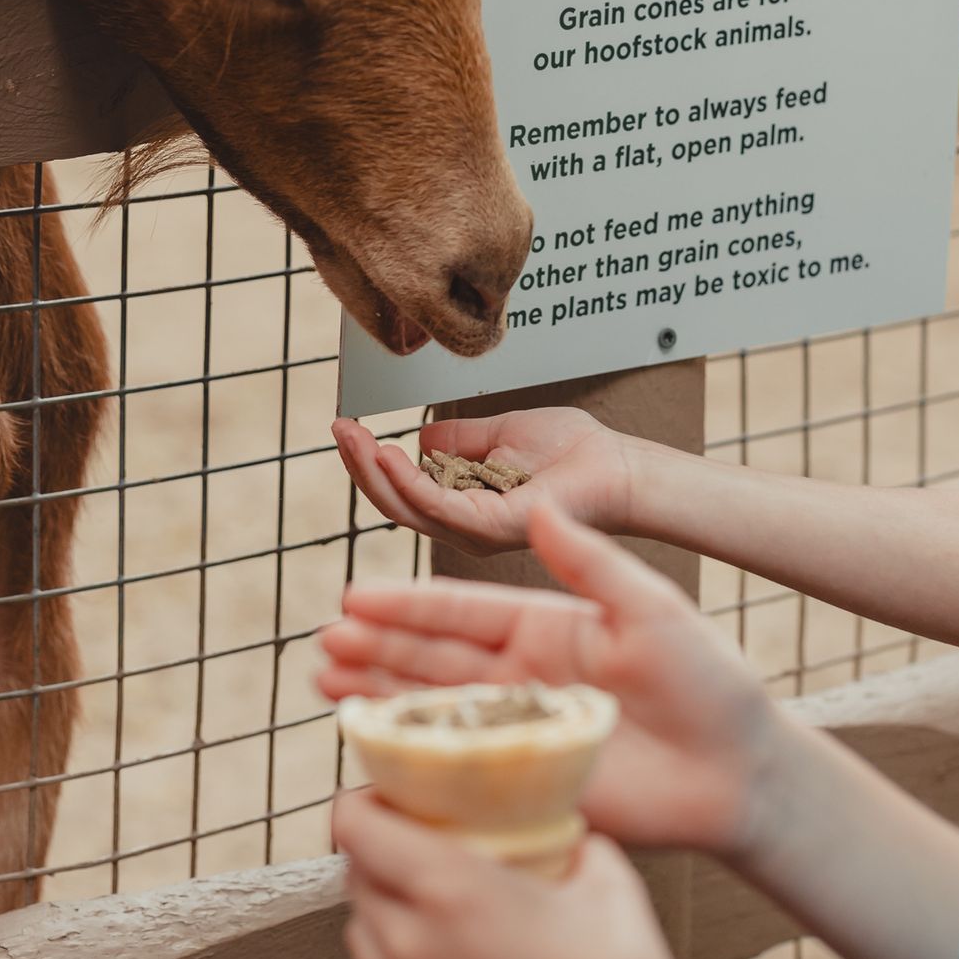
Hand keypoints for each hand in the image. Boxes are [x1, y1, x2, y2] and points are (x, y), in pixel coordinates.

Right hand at [320, 501, 778, 857]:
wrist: (742, 771)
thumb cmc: (710, 683)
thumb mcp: (652, 608)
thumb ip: (592, 563)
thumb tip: (543, 505)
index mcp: (547, 628)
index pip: (462, 612)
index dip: (408, 606)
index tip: (356, 596)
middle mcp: (524, 677)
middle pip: (434, 660)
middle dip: (377, 649)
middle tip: (325, 643)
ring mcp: (520, 732)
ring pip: (435, 710)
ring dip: (379, 695)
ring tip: (327, 683)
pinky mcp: (527, 785)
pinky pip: (459, 770)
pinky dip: (410, 758)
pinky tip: (369, 745)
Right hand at [331, 407, 630, 556]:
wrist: (620, 466)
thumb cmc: (572, 452)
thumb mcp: (501, 434)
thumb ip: (460, 441)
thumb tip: (422, 438)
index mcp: (464, 507)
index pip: (402, 490)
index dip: (371, 461)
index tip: (347, 425)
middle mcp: (464, 527)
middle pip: (395, 504)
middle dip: (360, 466)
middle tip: (338, 428)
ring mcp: (477, 532)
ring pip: (408, 509)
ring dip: (374, 470)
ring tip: (354, 436)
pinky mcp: (493, 529)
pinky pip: (439, 507)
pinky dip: (409, 481)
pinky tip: (390, 452)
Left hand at [336, 787, 694, 958]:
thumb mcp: (605, 877)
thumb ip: (570, 838)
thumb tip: (564, 828)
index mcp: (449, 887)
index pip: (355, 825)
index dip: (363, 802)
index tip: (387, 798)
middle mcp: (410, 942)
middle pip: (356, 878)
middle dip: (378, 856)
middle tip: (420, 850)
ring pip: (360, 939)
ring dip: (384, 917)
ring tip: (433, 916)